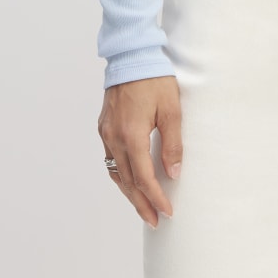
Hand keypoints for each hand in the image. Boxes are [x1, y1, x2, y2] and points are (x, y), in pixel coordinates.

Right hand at [98, 75, 183, 226]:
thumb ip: (173, 142)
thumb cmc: (154, 78)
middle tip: (154, 221)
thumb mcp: (171, 109)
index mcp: (131, 134)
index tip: (167, 211)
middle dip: (141, 203)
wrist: (131, 55)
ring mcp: (106, 132)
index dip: (156, 197)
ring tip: (143, 207)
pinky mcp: (104, 126)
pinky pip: (110, 159)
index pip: (144, 177)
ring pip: (116, 172)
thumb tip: (174, 173)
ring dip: (129, 192)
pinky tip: (130, 180)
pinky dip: (121, 175)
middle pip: (127, 181)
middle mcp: (114, 137)